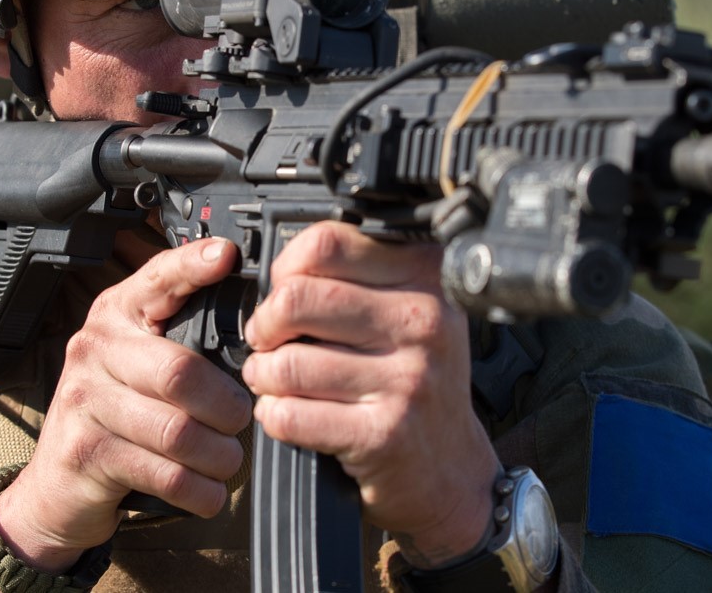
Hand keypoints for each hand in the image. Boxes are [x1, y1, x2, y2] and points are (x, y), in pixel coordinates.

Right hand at [0, 237, 252, 568]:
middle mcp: (94, 348)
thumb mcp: (138, 365)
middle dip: (226, 406)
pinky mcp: (87, 453)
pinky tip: (208, 491)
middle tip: (240, 421)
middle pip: (180, 372)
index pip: (158, 279)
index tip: (228, 256)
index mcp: (116, 315)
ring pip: (177, 430)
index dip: (193, 266)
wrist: (56, 487)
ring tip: (227, 460)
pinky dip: (200, 490)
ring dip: (218, 455)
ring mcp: (85, 401)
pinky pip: (164, 473)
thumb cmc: (116, 418)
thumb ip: (183, 342)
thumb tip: (258, 339)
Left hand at [241, 221, 500, 566]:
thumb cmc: (414, 381)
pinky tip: (287, 412)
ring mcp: (409, 379)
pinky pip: (291, 414)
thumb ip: (355, 277)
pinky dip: (273, 415)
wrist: (449, 468)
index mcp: (427, 275)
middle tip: (267, 339)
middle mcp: (425, 321)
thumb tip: (277, 272)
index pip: (327, 244)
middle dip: (264, 324)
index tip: (284, 292)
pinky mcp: (385, 434)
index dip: (286, 268)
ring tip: (272, 379)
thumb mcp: (407, 310)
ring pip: (286, 361)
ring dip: (262, 374)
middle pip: (296, 299)